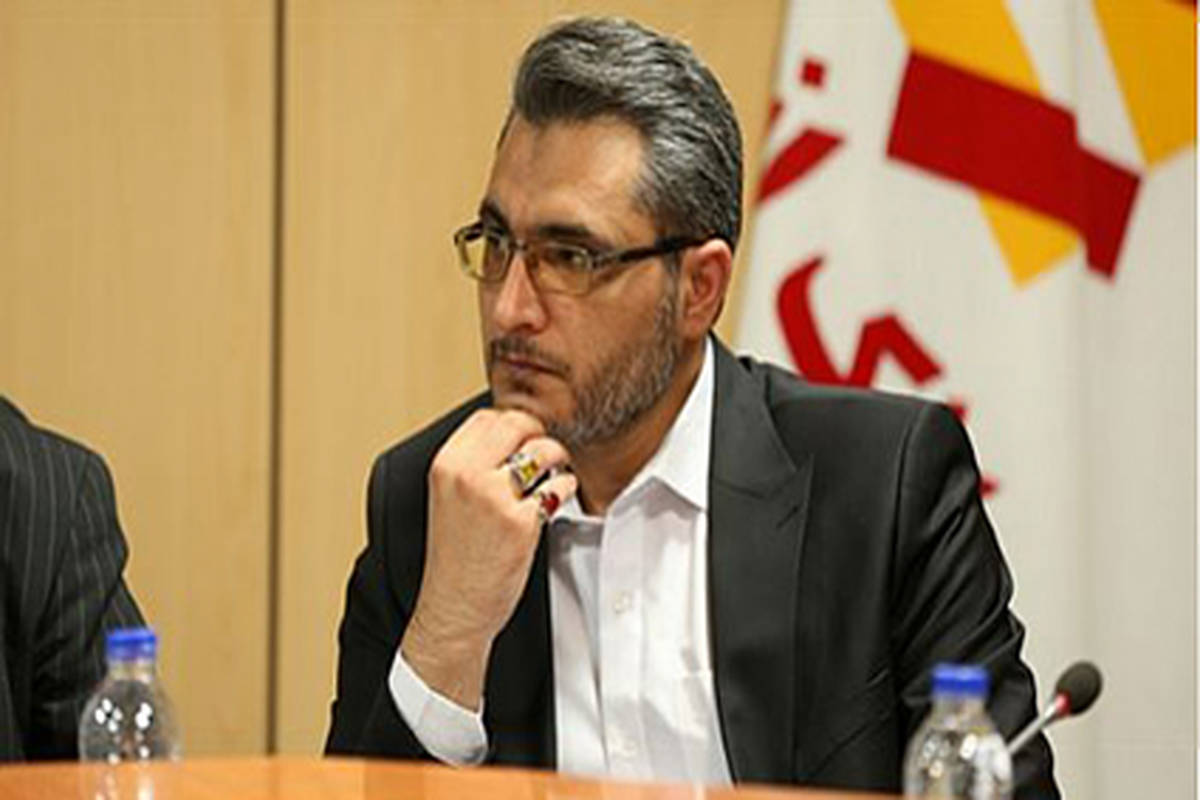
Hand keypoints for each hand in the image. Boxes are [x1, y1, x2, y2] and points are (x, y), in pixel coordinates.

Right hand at [401, 408, 576, 709]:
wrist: (454, 607)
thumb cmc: (456, 555)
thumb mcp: (449, 496)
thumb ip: (473, 462)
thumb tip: (515, 430)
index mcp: (445, 465)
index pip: (488, 416)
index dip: (513, 423)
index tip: (523, 440)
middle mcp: (466, 475)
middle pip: (519, 423)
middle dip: (538, 435)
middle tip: (544, 455)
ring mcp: (494, 498)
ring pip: (543, 450)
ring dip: (556, 460)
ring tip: (552, 476)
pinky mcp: (521, 522)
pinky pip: (559, 486)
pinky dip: (564, 489)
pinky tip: (554, 502)